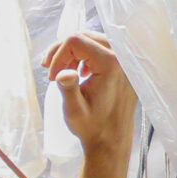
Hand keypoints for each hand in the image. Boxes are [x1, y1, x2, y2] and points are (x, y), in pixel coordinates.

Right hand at [44, 32, 136, 154]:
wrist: (111, 141)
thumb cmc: (92, 127)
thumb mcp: (74, 110)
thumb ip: (68, 88)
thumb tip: (62, 72)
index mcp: (110, 65)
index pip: (75, 42)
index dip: (58, 56)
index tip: (52, 77)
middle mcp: (122, 59)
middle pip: (85, 36)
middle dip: (63, 51)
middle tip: (50, 70)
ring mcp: (126, 63)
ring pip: (93, 41)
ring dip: (74, 53)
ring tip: (64, 72)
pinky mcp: (125, 69)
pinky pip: (103, 50)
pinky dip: (87, 56)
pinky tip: (81, 73)